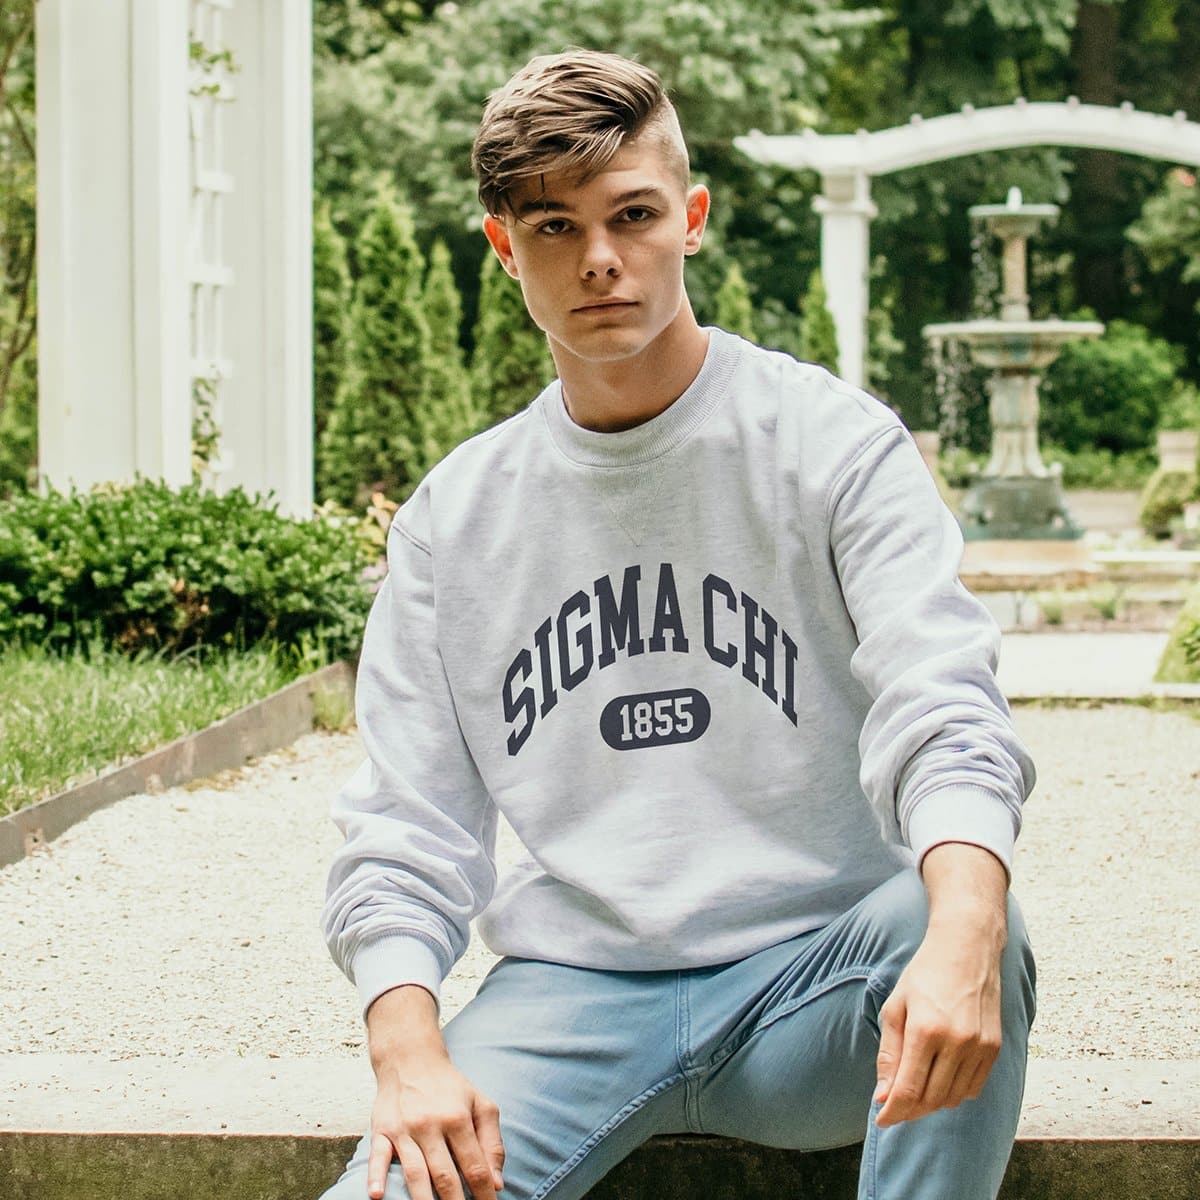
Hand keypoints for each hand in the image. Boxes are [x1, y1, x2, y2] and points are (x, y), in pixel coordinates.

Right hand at [367, 1053, 504, 1199]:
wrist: (411, 1058)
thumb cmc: (450, 1087)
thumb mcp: (480, 1104)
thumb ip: (492, 1142)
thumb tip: (496, 1183)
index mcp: (458, 1118)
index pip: (475, 1166)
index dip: (484, 1193)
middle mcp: (431, 1124)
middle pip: (446, 1176)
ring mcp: (404, 1129)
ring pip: (415, 1173)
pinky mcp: (382, 1130)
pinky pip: (378, 1157)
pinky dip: (376, 1177)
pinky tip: (378, 1196)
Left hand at [872, 919, 1003, 1127]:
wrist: (966, 949)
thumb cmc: (924, 975)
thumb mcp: (896, 1007)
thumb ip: (889, 1054)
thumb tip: (883, 1096)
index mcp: (925, 1030)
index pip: (909, 1090)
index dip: (893, 1112)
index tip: (880, 1120)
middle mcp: (957, 1042)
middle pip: (931, 1099)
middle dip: (909, 1109)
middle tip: (894, 1106)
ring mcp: (980, 1047)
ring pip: (953, 1098)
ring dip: (931, 1103)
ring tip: (915, 1093)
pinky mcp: (995, 1048)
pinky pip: (974, 1087)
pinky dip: (954, 1093)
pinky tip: (939, 1082)